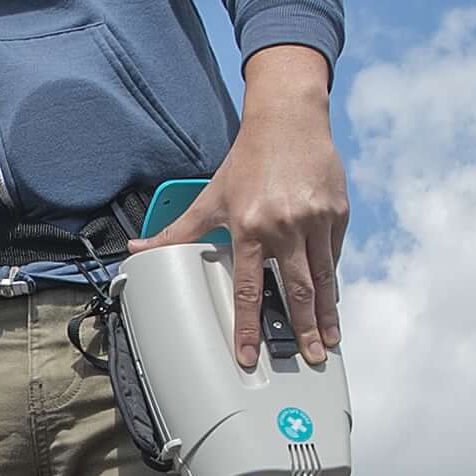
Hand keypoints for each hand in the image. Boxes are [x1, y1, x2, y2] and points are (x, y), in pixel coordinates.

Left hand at [135, 43, 344, 367]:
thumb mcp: (210, 196)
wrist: (288, 118)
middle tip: (310, 358)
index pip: (248, 289)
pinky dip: (332, 280)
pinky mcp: (337, 213)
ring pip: (322, 278)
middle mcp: (284, 226)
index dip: (248, 327)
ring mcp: (315, 220)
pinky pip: (334, 256)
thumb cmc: (249, 159)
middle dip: (303, 330)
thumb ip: (176, 232)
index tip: (249, 355)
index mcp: (249, 226)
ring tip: (329, 341)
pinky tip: (330, 302)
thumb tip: (138, 250)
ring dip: (326, 315)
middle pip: (295, 291)